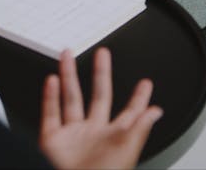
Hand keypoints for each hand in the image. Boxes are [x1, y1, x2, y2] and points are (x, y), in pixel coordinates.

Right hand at [39, 47, 162, 169]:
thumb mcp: (125, 153)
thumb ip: (138, 129)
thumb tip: (156, 111)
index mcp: (115, 139)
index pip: (130, 114)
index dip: (138, 99)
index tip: (145, 83)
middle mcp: (93, 134)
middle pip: (98, 97)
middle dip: (101, 74)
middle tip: (104, 54)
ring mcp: (73, 137)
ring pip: (71, 99)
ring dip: (69, 76)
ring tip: (68, 54)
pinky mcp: (52, 140)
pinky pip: (50, 113)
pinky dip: (49, 96)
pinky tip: (52, 79)